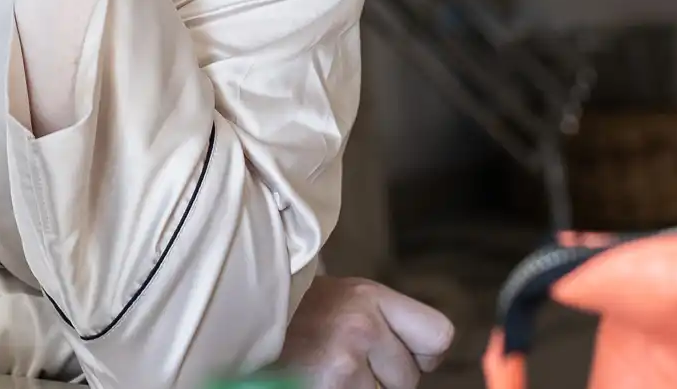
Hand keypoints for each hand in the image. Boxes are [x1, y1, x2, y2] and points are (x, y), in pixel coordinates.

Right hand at [278, 277, 454, 388]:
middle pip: (410, 378)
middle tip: (342, 364)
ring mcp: (345, 359)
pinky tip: (319, 381)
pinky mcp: (334, 386)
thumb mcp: (342, 303)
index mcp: (368, 295)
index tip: (393, 353)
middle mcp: (361, 322)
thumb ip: (382, 320)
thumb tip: (429, 355)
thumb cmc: (294, 322)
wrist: (237, 325)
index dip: (420, 354)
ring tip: (326, 374)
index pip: (440, 336)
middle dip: (381, 380)